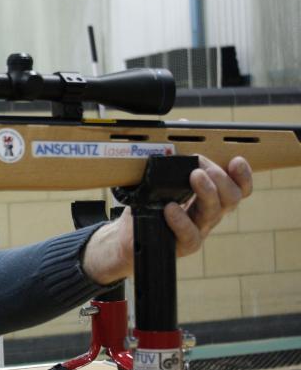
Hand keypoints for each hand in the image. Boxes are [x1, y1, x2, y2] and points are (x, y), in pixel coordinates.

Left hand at [83, 155, 252, 283]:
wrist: (127, 235)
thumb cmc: (147, 204)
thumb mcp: (159, 176)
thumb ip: (174, 152)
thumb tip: (183, 124)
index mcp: (208, 197)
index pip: (237, 187)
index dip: (243, 175)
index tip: (236, 160)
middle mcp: (208, 214)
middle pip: (231, 198)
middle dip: (219, 178)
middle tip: (200, 166)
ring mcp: (197, 230)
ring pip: (213, 213)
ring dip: (206, 191)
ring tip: (194, 176)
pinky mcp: (182, 245)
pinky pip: (189, 234)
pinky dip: (181, 219)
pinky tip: (170, 208)